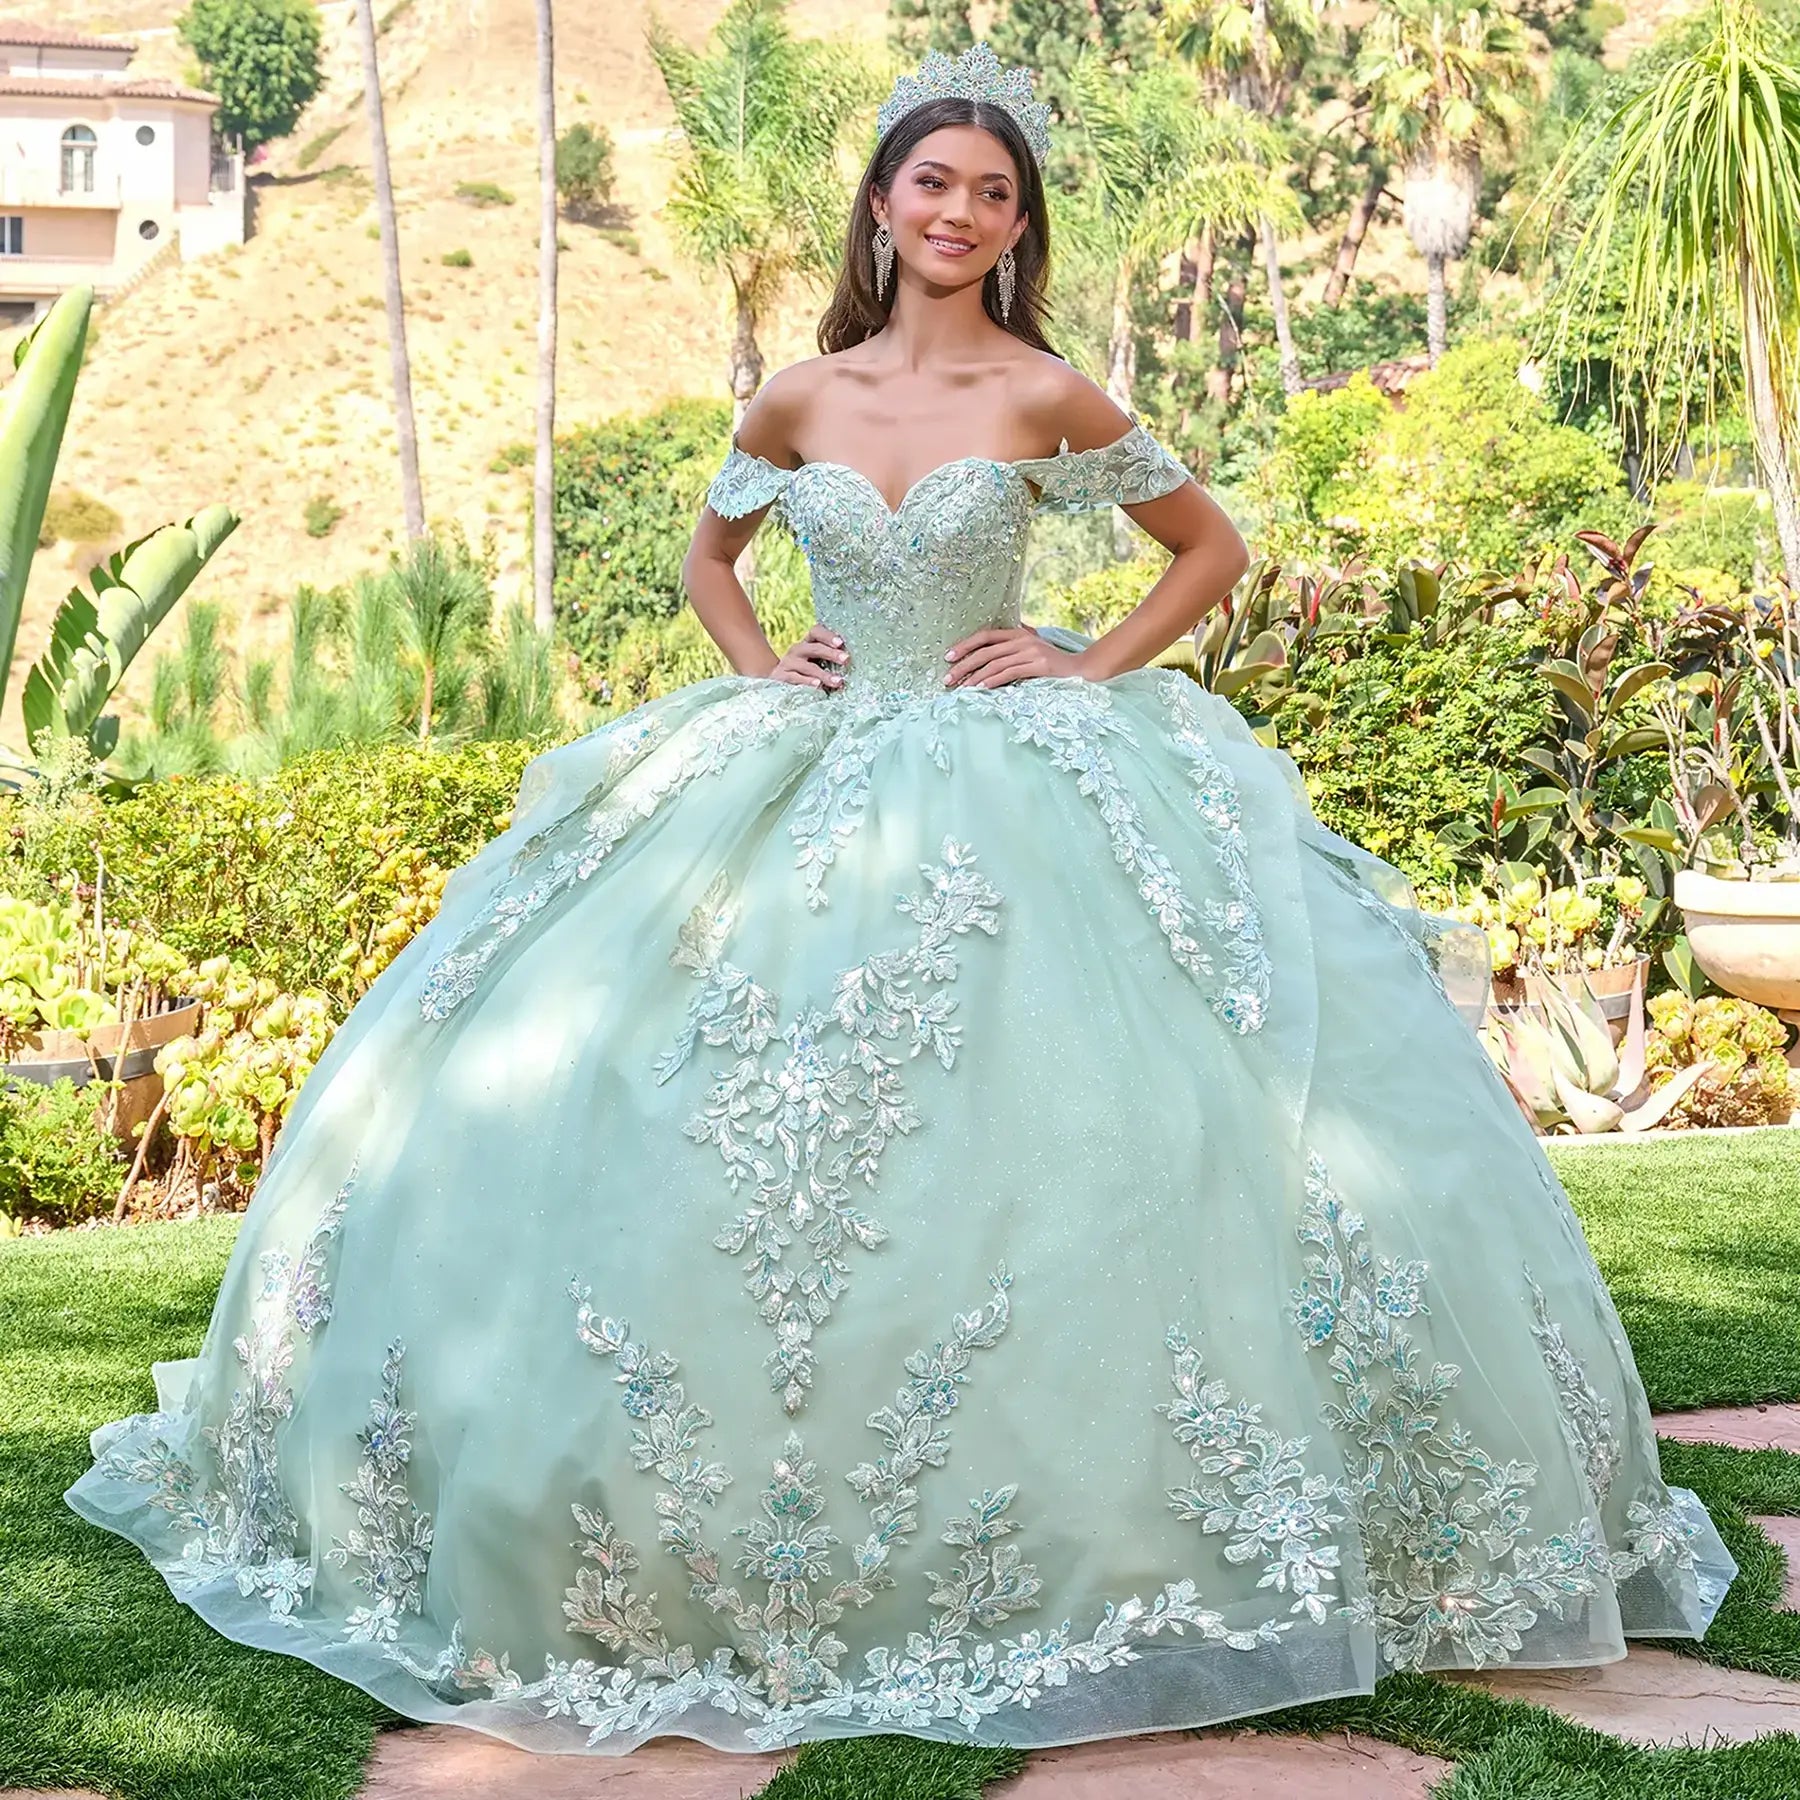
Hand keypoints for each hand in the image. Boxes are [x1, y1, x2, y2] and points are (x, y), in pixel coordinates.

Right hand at [770, 623, 848, 688]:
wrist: (775, 680)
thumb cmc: (805, 671)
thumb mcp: (816, 661)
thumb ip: (830, 659)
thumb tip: (851, 661)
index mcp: (807, 643)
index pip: (816, 632)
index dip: (828, 636)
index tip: (841, 643)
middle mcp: (797, 650)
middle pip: (814, 648)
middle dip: (831, 653)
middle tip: (846, 659)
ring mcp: (788, 663)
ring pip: (807, 666)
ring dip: (824, 674)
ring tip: (838, 681)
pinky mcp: (781, 677)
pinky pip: (795, 678)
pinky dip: (807, 682)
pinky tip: (818, 685)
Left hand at [942, 627, 1086, 688]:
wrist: (1081, 670)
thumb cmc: (1054, 663)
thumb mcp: (1033, 649)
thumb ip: (1014, 646)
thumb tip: (990, 649)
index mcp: (1019, 633)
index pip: (985, 636)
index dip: (965, 645)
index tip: (948, 657)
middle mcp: (1023, 639)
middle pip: (986, 651)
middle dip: (964, 665)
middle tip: (948, 678)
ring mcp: (1031, 652)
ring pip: (995, 664)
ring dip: (975, 677)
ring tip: (961, 689)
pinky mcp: (1038, 665)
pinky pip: (1010, 673)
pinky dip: (993, 681)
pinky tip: (981, 689)